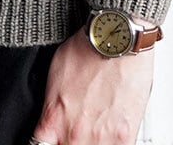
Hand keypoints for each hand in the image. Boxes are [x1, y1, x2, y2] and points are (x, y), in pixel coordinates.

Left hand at [29, 27, 154, 144]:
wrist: (118, 37)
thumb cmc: (89, 48)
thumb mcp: (56, 74)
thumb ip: (52, 104)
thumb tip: (52, 117)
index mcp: (53, 119)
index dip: (48, 143)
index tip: (54, 138)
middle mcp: (74, 134)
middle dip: (69, 141)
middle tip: (77, 126)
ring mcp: (99, 139)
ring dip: (90, 142)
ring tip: (95, 127)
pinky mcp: (123, 137)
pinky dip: (110, 143)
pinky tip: (109, 133)